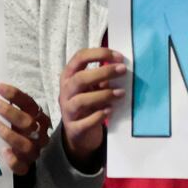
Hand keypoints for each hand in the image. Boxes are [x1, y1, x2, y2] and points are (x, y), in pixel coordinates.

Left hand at [0, 84, 51, 177]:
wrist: (25, 154)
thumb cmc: (15, 128)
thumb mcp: (16, 114)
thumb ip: (8, 104)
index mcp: (38, 117)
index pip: (29, 103)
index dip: (14, 95)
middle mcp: (39, 133)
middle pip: (27, 122)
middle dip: (8, 111)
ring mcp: (33, 151)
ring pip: (26, 145)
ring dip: (9, 134)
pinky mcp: (26, 166)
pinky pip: (22, 167)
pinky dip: (13, 160)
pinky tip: (3, 152)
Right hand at [59, 47, 129, 166]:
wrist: (79, 133)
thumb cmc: (89, 103)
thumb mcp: (93, 87)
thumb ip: (103, 77)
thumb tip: (121, 66)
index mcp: (69, 76)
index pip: (79, 58)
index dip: (99, 54)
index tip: (119, 57)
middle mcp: (65, 92)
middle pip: (80, 78)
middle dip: (103, 72)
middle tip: (123, 70)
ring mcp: (67, 111)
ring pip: (81, 101)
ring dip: (103, 95)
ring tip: (121, 93)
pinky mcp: (73, 128)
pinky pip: (84, 123)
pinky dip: (98, 116)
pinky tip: (110, 111)